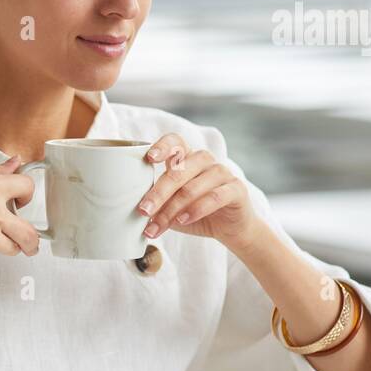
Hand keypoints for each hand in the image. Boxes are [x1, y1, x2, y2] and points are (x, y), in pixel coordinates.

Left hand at [136, 133, 259, 249]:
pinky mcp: (237, 188)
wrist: (230, 228)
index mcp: (186, 158)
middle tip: (142, 211)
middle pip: (178, 171)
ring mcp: (222, 172)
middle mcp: (204, 160)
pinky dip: (196, 210)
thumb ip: (156, 203)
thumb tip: (133, 210)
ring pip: (192, 187)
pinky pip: (214, 197)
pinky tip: (183, 220)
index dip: (162, 146)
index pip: (175, 142)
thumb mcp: (170, 207)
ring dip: (172, 209)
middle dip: (157, 194)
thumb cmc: (195, 213)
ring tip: (159, 225)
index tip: (149, 158)